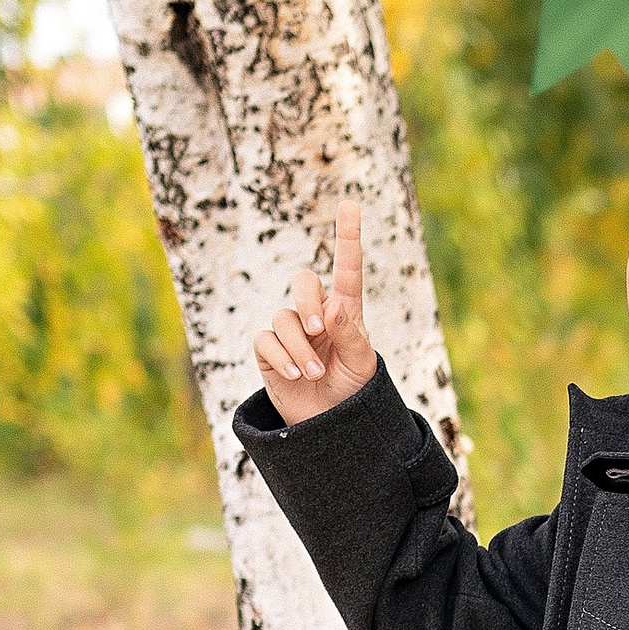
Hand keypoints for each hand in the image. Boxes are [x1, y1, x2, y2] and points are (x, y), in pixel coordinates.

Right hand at [253, 200, 377, 423]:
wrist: (329, 425)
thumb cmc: (353, 392)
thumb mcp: (362, 364)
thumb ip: (350, 335)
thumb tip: (330, 309)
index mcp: (346, 311)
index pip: (347, 269)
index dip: (347, 237)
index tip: (350, 204)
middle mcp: (316, 314)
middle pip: (304, 281)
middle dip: (309, 301)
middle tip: (320, 328)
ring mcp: (291, 331)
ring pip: (284, 318)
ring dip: (300, 348)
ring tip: (314, 374)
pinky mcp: (269, 350)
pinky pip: (266, 341)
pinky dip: (282, 357)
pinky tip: (296, 376)